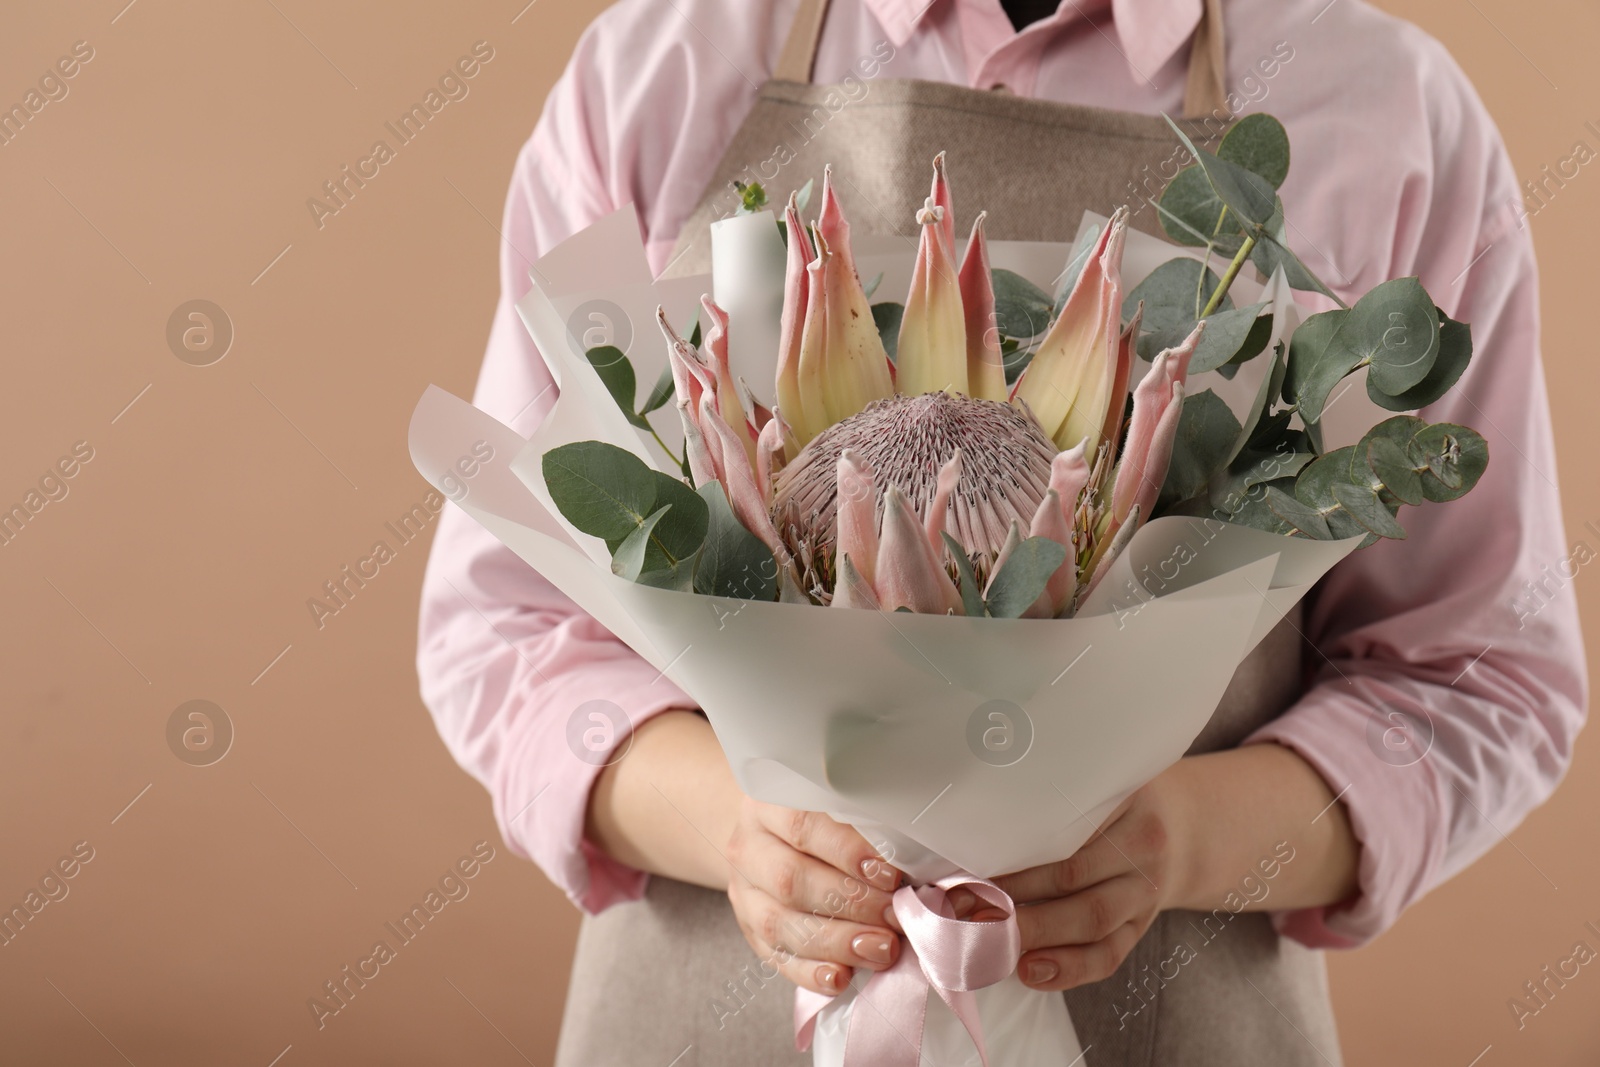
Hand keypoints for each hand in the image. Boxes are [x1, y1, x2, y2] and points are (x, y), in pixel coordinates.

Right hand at [726, 797, 904, 996]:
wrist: (776, 835)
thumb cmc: (826, 820)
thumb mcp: (844, 810)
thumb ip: (881, 835)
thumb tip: (945, 882)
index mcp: (769, 802)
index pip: (803, 825)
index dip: (848, 852)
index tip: (890, 875)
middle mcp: (749, 845)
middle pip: (791, 878)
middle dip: (850, 903)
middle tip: (894, 916)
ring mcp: (744, 891)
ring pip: (780, 923)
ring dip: (836, 941)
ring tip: (881, 950)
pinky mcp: (749, 929)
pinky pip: (775, 957)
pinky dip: (810, 972)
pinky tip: (841, 978)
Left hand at [980, 781, 1185, 992]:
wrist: (1182, 831)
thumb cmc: (1111, 806)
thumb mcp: (1090, 786)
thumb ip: (1046, 801)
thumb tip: (970, 832)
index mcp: (1122, 798)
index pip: (1063, 824)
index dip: (1015, 849)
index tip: (969, 865)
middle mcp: (1142, 844)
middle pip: (1071, 875)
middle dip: (1013, 896)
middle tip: (965, 908)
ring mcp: (1145, 890)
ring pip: (1091, 918)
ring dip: (1037, 933)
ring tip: (992, 941)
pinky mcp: (1142, 926)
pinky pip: (1108, 955)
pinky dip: (1068, 969)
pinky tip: (1031, 971)